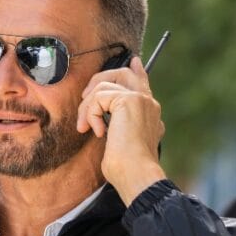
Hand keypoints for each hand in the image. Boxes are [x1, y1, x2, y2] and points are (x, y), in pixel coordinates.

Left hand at [78, 55, 166, 205]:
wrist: (137, 174)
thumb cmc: (127, 168)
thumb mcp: (122, 143)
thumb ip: (119, 126)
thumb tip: (105, 124)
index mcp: (150, 112)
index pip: (143, 83)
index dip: (136, 70)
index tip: (133, 61)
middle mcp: (148, 102)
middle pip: (123, 73)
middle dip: (99, 80)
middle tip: (85, 98)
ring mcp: (140, 99)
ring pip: (104, 85)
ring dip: (87, 107)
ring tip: (85, 127)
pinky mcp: (129, 100)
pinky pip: (98, 97)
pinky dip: (91, 114)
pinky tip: (97, 132)